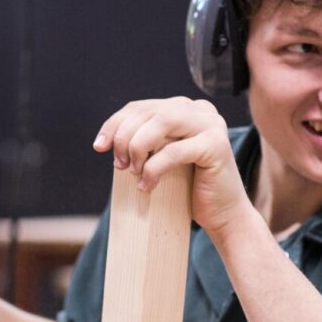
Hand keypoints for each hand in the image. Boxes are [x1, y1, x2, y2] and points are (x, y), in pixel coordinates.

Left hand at [92, 97, 250, 236]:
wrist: (222, 215)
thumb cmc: (188, 188)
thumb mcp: (159, 158)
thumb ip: (143, 141)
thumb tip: (105, 141)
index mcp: (184, 108)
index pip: (141, 107)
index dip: (115, 124)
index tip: (99, 146)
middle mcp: (200, 110)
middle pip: (149, 111)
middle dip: (124, 137)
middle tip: (119, 165)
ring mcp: (211, 124)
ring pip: (162, 122)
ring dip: (138, 146)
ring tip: (132, 171)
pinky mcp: (217, 145)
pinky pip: (175, 150)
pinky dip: (154, 168)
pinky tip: (147, 186)